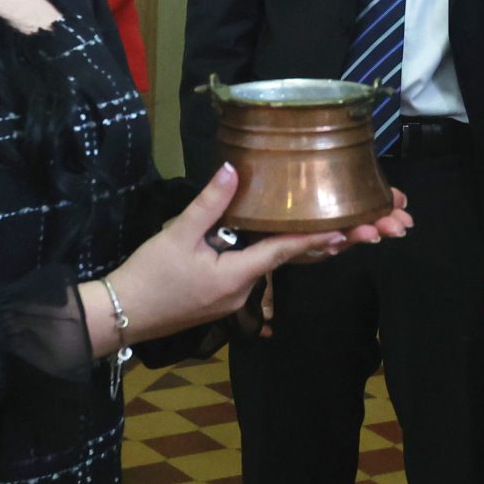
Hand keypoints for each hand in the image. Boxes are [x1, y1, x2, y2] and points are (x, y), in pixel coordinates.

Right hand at [99, 167, 410, 349]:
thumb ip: (208, 204)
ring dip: (307, 251)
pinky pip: (261, 274)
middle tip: (364, 233)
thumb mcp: (176, 235)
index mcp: (235, 276)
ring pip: (277, 269)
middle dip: (326, 246)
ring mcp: (233, 299)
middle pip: (290, 263)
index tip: (348, 228)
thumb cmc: (148, 276)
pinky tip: (293, 244)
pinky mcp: (222, 298)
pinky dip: (283, 258)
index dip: (316, 237)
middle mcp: (242, 292)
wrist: (120, 315)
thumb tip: (233, 168)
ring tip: (342, 234)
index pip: (283, 252)